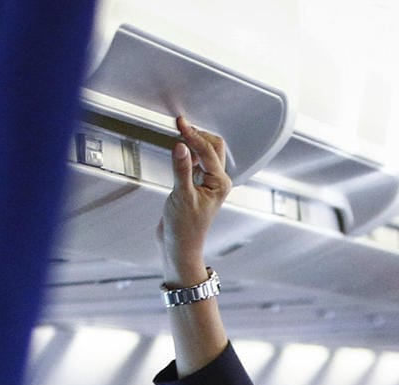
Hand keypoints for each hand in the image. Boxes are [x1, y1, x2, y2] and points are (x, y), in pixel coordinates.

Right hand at [157, 116, 230, 284]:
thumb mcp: (181, 196)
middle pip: (213, 147)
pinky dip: (187, 152)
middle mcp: (217, 181)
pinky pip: (195, 162)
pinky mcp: (196, 185)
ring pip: (204, 153)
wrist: (179, 246)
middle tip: (180, 125)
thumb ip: (181, 169)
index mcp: (220, 183)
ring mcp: (207, 183)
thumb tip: (180, 146)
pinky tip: (178, 150)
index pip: (207, 151)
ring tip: (178, 133)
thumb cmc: (184, 229)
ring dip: (193, 142)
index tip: (179, 123)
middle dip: (198, 135)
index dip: (193, 135)